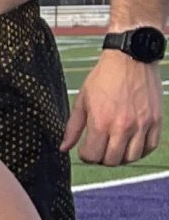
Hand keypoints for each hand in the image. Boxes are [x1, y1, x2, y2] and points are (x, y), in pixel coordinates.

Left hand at [63, 48, 162, 169]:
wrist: (130, 58)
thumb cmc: (105, 77)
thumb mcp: (82, 100)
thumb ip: (73, 127)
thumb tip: (64, 147)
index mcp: (101, 122)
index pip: (92, 156)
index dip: (86, 155)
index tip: (86, 149)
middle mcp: (123, 126)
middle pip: (112, 160)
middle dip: (102, 158)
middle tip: (100, 148)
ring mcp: (141, 125)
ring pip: (132, 157)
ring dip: (121, 156)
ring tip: (115, 145)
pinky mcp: (155, 121)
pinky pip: (149, 146)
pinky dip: (140, 150)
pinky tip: (132, 143)